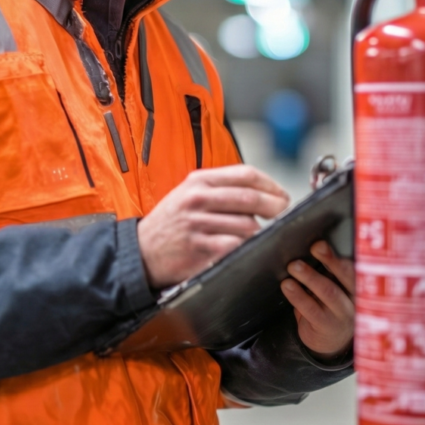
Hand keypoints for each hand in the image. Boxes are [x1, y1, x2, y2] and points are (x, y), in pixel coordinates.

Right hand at [137, 165, 289, 288]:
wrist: (141, 251)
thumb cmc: (171, 222)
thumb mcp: (189, 193)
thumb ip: (221, 189)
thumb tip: (263, 193)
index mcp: (199, 180)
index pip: (246, 174)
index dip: (271, 184)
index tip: (282, 195)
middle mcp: (198, 198)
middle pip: (250, 197)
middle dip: (275, 207)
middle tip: (284, 214)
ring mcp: (198, 223)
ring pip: (246, 225)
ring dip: (260, 232)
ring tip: (262, 235)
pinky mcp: (198, 248)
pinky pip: (234, 247)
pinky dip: (246, 248)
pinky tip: (248, 250)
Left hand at [281, 241, 354, 359]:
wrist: (331, 342)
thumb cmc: (331, 306)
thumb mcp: (337, 287)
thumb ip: (331, 270)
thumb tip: (312, 246)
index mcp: (358, 284)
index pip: (353, 267)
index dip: (339, 255)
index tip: (322, 243)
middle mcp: (355, 299)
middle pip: (347, 277)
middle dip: (331, 260)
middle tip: (315, 246)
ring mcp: (342, 314)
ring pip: (328, 292)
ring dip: (310, 277)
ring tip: (294, 266)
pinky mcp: (326, 325)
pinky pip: (311, 309)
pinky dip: (298, 296)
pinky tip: (287, 286)